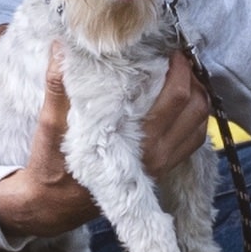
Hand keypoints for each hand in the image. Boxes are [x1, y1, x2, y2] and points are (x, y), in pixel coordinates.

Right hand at [0, 41, 212, 235]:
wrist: (53, 204)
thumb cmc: (52, 164)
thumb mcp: (50, 124)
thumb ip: (59, 85)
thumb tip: (61, 47)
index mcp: (137, 142)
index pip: (176, 98)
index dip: (180, 69)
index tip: (171, 49)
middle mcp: (157, 155)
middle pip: (195, 107)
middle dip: (193, 78)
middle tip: (179, 58)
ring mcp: (163, 164)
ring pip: (199, 125)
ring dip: (198, 97)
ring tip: (184, 76)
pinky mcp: (162, 170)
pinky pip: (193, 141)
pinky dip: (195, 119)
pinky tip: (181, 104)